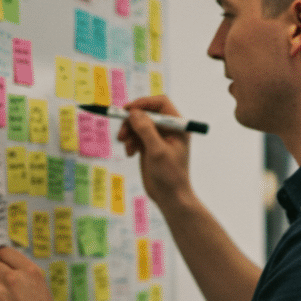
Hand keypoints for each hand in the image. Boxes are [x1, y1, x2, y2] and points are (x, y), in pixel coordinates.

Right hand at [117, 95, 193, 210]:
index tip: (128, 110)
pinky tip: (130, 154)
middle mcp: (169, 129)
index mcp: (178, 126)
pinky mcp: (149, 146)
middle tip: (122, 133)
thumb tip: (134, 112)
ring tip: (125, 145)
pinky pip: (135, 136)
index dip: (144, 103)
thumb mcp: (157, 151)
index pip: (161, 103)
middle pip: (146, 112)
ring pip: (138, 124)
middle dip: (132, 121)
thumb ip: (147, 130)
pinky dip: (130, 142)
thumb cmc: (170, 175)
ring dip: (128, 132)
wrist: (170, 197)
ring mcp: (158, 137)